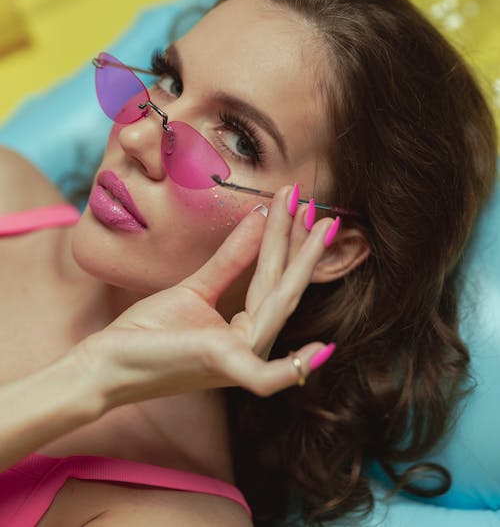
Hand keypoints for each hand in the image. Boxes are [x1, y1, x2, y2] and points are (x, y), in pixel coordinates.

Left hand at [74, 185, 337, 408]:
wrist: (108, 366)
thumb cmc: (149, 333)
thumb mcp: (195, 288)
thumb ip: (231, 259)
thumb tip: (259, 217)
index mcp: (246, 330)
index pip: (273, 275)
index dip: (283, 235)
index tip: (292, 197)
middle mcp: (252, 346)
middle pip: (283, 284)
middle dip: (299, 240)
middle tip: (311, 200)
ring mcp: (241, 359)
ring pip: (278, 300)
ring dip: (300, 258)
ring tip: (315, 220)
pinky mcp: (222, 366)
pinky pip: (267, 376)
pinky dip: (294, 367)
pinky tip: (324, 349)